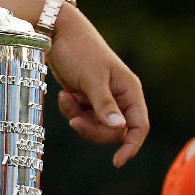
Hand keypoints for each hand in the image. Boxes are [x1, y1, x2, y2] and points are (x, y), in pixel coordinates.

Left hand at [48, 10, 148, 166]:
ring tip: (65, 98)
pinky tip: (64, 94)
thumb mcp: (92, 79)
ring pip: (95, 125)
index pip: (138, 126)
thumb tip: (118, 129)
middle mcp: (119, 96)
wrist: (56, 33)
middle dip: (93, 129)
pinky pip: (82, 116)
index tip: (117, 162)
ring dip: (78, 117)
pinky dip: (71, 110)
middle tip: (75, 121)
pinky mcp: (86, 96)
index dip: (131, 146)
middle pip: (114, 132)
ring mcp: (102, 97)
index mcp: (129, 90)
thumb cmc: (79, 51)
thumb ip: (104, 105)